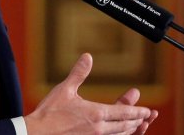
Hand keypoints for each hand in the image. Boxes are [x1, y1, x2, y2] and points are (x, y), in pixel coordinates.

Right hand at [24, 53, 154, 134]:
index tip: (147, 111)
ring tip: (135, 126)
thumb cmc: (49, 114)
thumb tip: (88, 57)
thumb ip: (79, 73)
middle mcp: (99, 129)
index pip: (124, 112)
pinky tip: (117, 134)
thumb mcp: (64, 89)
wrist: (36, 134)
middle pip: (125, 126)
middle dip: (137, 121)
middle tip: (146, 118)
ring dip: (130, 131)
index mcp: (96, 114)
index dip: (138, 111)